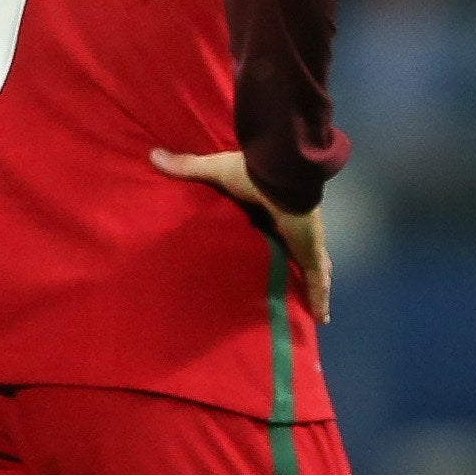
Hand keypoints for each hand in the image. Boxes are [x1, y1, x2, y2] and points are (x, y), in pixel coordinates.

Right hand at [149, 148, 328, 323]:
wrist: (280, 174)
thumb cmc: (252, 174)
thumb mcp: (214, 172)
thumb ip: (188, 168)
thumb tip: (154, 155)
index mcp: (273, 209)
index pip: (275, 228)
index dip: (277, 238)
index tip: (273, 248)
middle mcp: (291, 228)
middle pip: (296, 251)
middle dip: (299, 264)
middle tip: (294, 283)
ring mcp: (304, 242)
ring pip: (311, 269)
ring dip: (313, 286)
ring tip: (312, 308)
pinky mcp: (309, 252)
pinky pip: (316, 281)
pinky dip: (319, 299)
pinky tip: (321, 319)